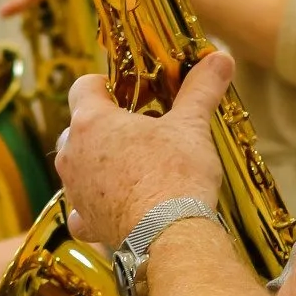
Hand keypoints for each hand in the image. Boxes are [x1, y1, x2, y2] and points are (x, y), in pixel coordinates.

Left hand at [54, 43, 230, 254]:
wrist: (170, 236)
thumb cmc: (176, 175)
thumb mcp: (192, 126)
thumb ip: (201, 89)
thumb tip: (221, 58)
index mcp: (92, 121)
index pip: (83, 86)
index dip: (105, 84)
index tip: (129, 92)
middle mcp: (74, 154)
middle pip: (80, 127)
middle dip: (106, 126)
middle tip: (140, 130)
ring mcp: (75, 190)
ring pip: (79, 167)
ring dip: (100, 164)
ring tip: (135, 167)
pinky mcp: (86, 222)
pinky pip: (80, 210)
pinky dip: (95, 206)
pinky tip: (117, 206)